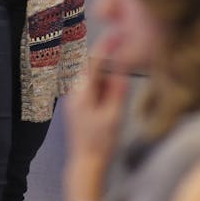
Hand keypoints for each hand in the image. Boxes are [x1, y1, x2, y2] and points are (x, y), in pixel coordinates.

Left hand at [62, 53, 131, 200]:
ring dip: (106, 70)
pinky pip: (91, 86)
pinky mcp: (79, 107)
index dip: (107, 47)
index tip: (119, 35)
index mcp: (82, 94)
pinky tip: (115, 87)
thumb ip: (117, 91)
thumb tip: (122, 67)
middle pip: (90, 66)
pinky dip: (104, 82)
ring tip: (123, 68)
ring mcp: (75, 100)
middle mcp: (75, 94)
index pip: (94, 63)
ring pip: (91, 76)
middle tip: (124, 47)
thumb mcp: (113, 116)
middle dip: (107, 56)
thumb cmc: (100, 143)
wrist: (86, 165)